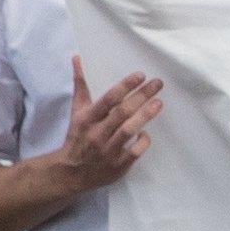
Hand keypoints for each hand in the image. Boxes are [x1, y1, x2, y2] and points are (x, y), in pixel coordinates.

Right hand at [53, 57, 159, 192]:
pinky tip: (146, 132)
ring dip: (145, 116)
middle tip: (158, 83)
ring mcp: (108, 150)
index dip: (125, 86)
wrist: (70, 172)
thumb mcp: (77, 111)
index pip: (108, 99)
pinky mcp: (118, 165)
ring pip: (128, 130)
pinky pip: (135, 151)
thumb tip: (77, 58)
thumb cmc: (78, 136)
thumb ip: (81, 85)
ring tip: (159, 103)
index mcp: (86, 119)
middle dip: (141, 96)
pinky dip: (143, 141)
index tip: (141, 75)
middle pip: (122, 112)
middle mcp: (97, 133)